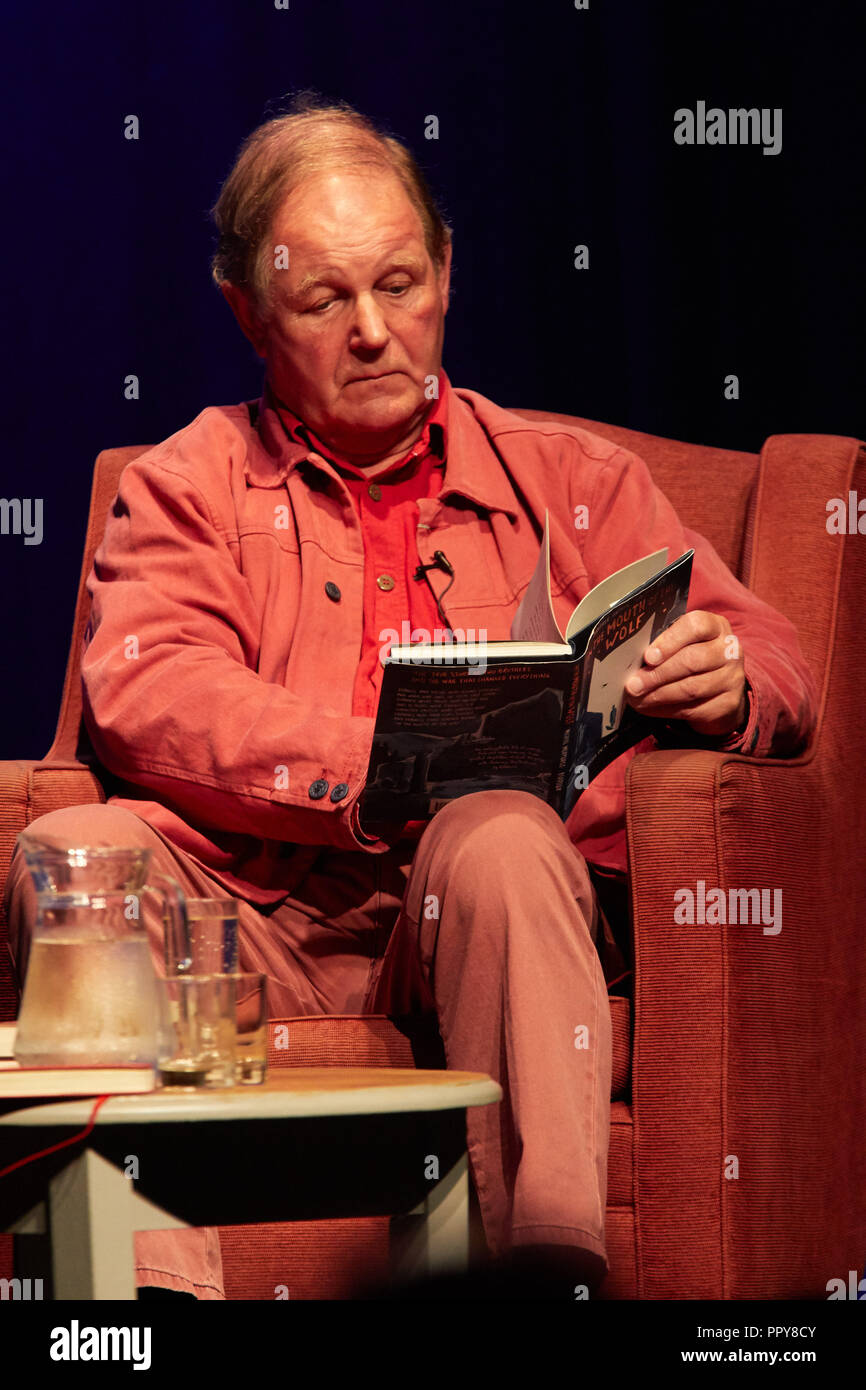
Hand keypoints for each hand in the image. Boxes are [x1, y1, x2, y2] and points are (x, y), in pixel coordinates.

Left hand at [623, 611, 747, 738]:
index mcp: (715, 626)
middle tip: (633, 684)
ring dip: (658, 694)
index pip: (696, 626)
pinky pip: (693, 709)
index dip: (670, 641)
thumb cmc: (692, 659)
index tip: (648, 657)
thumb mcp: (682, 644)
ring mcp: (733, 677)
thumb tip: (631, 659)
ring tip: (637, 698)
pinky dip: (665, 709)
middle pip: (692, 660)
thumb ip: (663, 645)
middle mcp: (729, 650)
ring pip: (691, 687)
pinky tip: (649, 707)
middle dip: (657, 674)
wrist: (720, 690)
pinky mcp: (729, 703)